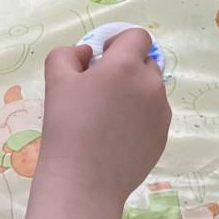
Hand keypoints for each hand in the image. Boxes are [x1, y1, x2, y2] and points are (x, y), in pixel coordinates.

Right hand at [37, 30, 170, 205]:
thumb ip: (68, 54)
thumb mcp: (55, 80)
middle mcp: (151, 84)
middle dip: (126, 67)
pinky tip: (116, 137)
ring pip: (151, 90)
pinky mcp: (163, 137)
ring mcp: (161, 112)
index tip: (100, 59)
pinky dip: (139, 118)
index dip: (119, 42)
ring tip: (107, 117)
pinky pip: (153, 116)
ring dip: (134, 92)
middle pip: (146, 62)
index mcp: (126, 65)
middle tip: (100, 89)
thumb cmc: (67, 126)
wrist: (84, 181)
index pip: (138, 37)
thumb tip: (88, 54)